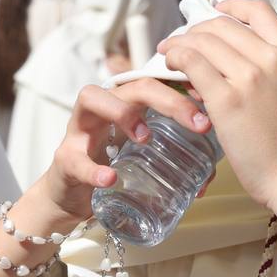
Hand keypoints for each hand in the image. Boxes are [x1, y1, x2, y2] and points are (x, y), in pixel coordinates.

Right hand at [42, 76, 211, 222]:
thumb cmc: (113, 165)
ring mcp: (80, 129)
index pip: (159, 80)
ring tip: (146, 138)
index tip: (212, 99)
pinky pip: (75, 158)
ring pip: (93, 98)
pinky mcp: (64, 158)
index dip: (185, 83)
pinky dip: (93, 168)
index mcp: (129, 103)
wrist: (71, 196)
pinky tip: (109, 178)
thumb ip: (175, 157)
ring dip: (122, 112)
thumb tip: (209, 175)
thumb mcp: (145, 154)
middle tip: (199, 123)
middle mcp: (104, 106)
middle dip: (170, 100)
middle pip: (135, 86)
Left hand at [156, 0, 276, 210]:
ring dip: (179, 43)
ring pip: (202, 41)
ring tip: (168, 54)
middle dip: (196, 30)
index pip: (258, 9)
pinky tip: (169, 67)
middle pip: (222, 25)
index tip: (216, 10)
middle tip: (181, 42)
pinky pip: (192, 63)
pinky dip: (175, 58)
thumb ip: (268, 70)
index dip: (232, 5)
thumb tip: (228, 60)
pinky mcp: (227, 100)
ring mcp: (249, 77)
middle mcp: (271, 58)